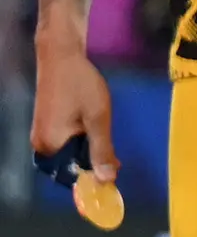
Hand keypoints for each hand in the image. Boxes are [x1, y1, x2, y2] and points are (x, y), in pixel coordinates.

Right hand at [30, 39, 112, 190]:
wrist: (61, 55)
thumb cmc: (80, 85)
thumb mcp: (98, 118)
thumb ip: (102, 150)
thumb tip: (105, 180)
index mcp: (50, 145)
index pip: (71, 175)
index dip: (94, 179)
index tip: (115, 177)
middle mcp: (40, 145)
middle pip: (69, 167)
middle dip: (92, 167)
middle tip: (116, 160)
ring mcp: (41, 135)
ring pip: (68, 155)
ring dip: (89, 155)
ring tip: (109, 148)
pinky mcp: (46, 127)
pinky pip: (64, 145)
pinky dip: (81, 145)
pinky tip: (97, 137)